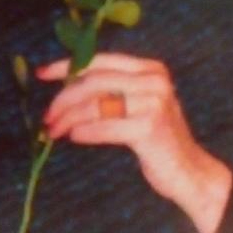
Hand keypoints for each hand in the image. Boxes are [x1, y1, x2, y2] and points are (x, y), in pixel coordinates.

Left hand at [38, 53, 232, 232]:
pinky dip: (85, 132)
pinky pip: (104, 127)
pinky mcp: (149, 127)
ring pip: (96, 105)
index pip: (100, 60)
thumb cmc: (158, 139)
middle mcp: (154, 80)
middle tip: (47, 116)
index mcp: (150, 68)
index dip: (68, 66)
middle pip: (94, 82)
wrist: (190, 172)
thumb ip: (112, 91)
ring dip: (68, 118)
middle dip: (64, 99)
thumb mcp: (139, 105)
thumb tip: (66, 87)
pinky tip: (74, 137)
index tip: (43, 74)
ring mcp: (154, 103)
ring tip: (54, 131)